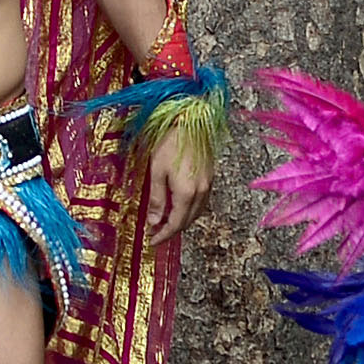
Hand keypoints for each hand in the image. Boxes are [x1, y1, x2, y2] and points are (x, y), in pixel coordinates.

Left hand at [144, 132, 212, 247]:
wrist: (192, 121)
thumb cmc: (170, 143)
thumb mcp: (156, 171)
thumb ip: (157, 199)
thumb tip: (154, 222)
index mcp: (187, 192)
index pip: (176, 224)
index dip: (164, 235)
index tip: (152, 242)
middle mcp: (201, 192)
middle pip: (188, 221)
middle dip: (172, 231)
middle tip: (156, 234)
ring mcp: (208, 185)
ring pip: (197, 213)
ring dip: (182, 221)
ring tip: (165, 223)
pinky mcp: (210, 177)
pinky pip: (202, 203)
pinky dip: (190, 211)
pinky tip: (179, 208)